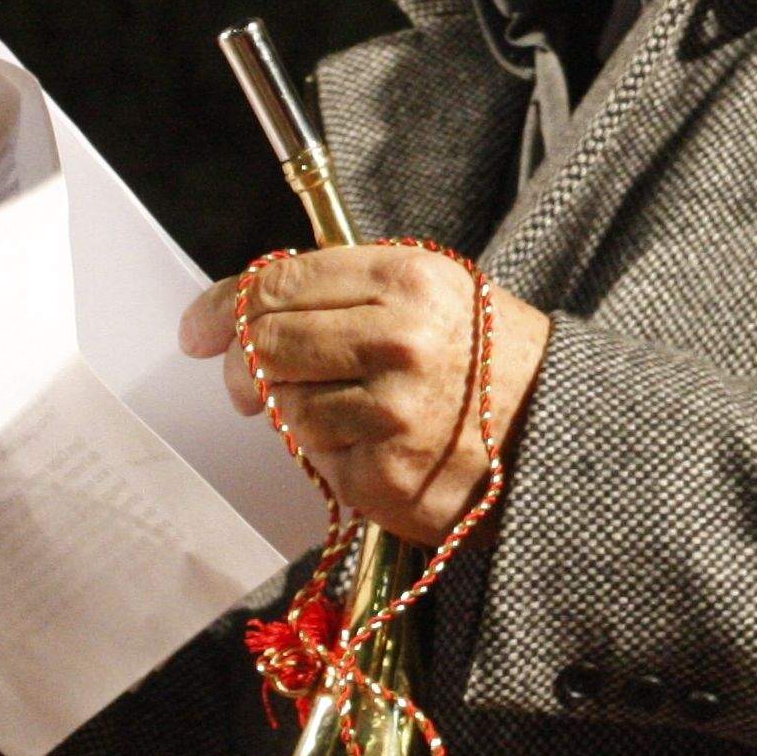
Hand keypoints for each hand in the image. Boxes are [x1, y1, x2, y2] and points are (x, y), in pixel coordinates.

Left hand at [184, 245, 548, 547]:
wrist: (558, 432)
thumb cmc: (485, 357)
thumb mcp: (432, 292)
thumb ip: (345, 291)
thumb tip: (244, 311)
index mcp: (405, 280)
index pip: (277, 285)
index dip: (222, 306)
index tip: (198, 327)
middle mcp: (396, 342)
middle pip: (264, 344)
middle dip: (240, 362)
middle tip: (245, 377)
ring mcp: (389, 413)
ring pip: (283, 405)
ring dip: (295, 408)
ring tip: (348, 407)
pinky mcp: (383, 476)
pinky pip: (316, 456)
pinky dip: (330, 451)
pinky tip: (374, 443)